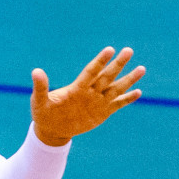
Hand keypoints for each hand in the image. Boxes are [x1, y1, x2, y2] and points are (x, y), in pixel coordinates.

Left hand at [30, 46, 145, 145]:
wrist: (52, 129)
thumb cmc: (44, 113)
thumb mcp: (39, 101)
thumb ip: (41, 87)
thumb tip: (36, 71)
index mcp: (76, 88)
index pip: (90, 72)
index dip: (100, 61)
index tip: (110, 49)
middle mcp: (90, 92)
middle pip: (106, 76)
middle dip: (118, 64)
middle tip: (129, 50)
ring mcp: (97, 102)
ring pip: (116, 88)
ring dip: (128, 79)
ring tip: (142, 68)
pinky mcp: (102, 113)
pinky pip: (117, 104)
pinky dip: (127, 99)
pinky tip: (138, 92)